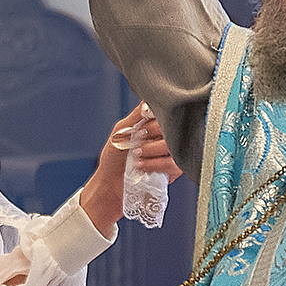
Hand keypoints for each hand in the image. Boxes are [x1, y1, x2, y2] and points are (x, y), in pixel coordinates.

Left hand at [78, 103, 182, 235]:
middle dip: (153, 132)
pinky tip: (141, 165)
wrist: (111, 185)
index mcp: (155, 124)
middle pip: (174, 125)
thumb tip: (149, 99)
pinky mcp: (174, 170)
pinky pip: (175, 163)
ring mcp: (172, 153)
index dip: (157, 115)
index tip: (143, 122)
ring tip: (137, 154)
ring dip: (153, 149)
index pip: (167, 111)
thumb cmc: (114, 158)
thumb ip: (136, 115)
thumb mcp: (121, 130)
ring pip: (174, 145)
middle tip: (139, 138)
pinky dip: (156, 163)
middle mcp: (166, 136)